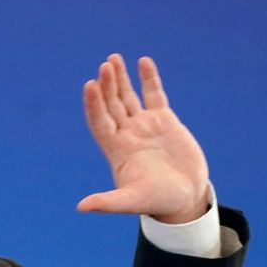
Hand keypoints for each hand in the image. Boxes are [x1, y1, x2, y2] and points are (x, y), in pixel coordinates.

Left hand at [78, 54, 209, 223]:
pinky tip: (143, 62)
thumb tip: (81, 208)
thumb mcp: (132, 201)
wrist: (185, 198)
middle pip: (112, 105)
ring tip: (113, 58)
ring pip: (128, 97)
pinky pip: (154, 95)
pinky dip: (148, 79)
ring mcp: (144, 126)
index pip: (99, 122)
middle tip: (105, 65)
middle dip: (108, 86)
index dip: (94, 104)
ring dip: (120, 79)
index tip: (90, 85)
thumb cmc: (157, 202)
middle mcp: (127, 135)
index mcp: (116, 150)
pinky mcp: (164, 121)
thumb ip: (108, 203)